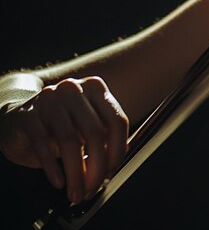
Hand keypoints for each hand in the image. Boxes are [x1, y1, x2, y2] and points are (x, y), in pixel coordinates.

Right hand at [0, 76, 128, 202]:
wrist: (18, 117)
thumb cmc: (57, 125)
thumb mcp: (84, 127)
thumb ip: (101, 139)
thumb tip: (111, 167)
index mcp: (96, 89)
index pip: (117, 121)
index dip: (117, 151)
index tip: (112, 172)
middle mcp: (75, 90)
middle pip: (95, 133)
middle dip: (97, 168)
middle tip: (92, 189)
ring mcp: (51, 99)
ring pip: (70, 141)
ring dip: (76, 173)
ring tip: (76, 192)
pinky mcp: (28, 114)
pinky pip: (43, 144)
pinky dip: (53, 168)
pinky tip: (59, 182)